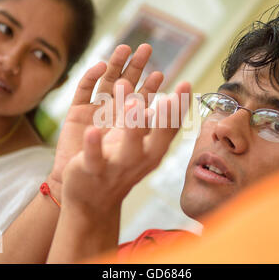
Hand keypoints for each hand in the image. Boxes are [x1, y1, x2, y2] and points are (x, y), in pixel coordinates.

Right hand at [47, 44, 163, 197]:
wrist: (84, 192)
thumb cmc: (114, 176)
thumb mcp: (140, 155)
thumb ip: (153, 131)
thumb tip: (171, 108)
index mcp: (133, 127)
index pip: (148, 101)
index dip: (157, 87)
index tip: (174, 77)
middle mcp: (117, 117)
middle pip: (128, 86)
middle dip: (137, 68)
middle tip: (146, 49)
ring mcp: (97, 114)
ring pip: (107, 83)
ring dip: (115, 66)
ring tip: (125, 49)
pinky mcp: (77, 115)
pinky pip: (83, 92)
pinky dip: (90, 78)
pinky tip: (99, 66)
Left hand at [61, 79, 191, 214]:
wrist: (92, 201)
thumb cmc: (117, 163)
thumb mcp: (132, 137)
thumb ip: (140, 111)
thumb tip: (155, 77)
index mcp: (151, 149)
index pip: (170, 128)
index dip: (179, 108)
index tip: (185, 84)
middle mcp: (139, 159)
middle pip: (156, 140)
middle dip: (163, 120)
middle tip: (168, 98)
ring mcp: (116, 167)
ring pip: (128, 149)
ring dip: (132, 128)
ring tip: (135, 103)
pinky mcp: (92, 171)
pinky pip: (94, 159)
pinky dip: (94, 146)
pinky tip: (92, 130)